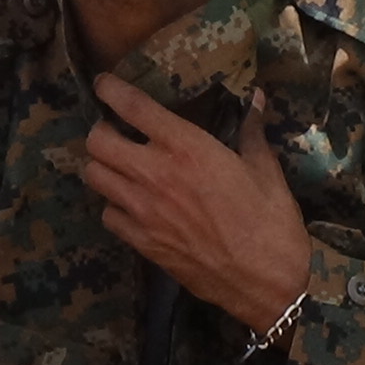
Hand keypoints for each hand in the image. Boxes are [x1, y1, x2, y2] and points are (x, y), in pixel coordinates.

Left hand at [83, 74, 311, 332]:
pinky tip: (131, 205)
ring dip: (103, 167)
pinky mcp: (141, 241)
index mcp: (188, 148)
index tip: (104, 83)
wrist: (264, 281)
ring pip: (94, 176)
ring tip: (120, 167)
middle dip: (102, 132)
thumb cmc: (270, 220)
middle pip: (97, 142)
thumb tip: (255, 97)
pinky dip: (113, 205)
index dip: (111, 90)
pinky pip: (107, 215)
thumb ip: (251, 130)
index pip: (133, 108)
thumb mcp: (265, 169)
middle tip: (117, 133)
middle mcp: (156, 174)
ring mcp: (143, 211)